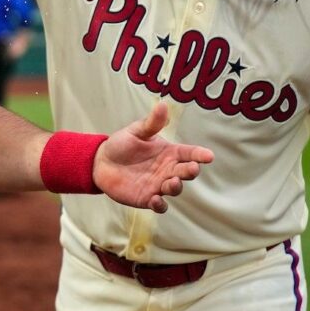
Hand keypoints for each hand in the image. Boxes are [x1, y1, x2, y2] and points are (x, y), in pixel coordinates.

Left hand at [93, 103, 213, 212]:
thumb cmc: (122, 145)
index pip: (189, 153)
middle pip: (186, 172)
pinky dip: (160, 204)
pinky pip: (159, 205)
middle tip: (191, 168)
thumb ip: (151, 123)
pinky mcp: (147, 198)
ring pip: (175, 189)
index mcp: (169, 153)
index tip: (208, 156)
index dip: (200, 155)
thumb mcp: (136, 132)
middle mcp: (168, 170)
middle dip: (191, 171)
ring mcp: (159, 185)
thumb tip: (162, 104)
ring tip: (171, 182)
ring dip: (176, 187)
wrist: (101, 162)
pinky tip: (155, 200)